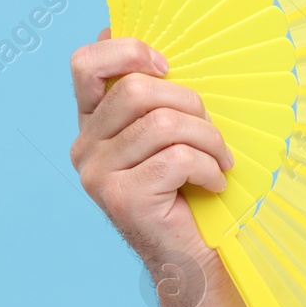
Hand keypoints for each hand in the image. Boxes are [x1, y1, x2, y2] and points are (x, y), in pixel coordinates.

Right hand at [70, 26, 234, 284]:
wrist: (189, 255)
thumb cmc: (189, 186)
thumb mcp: (173, 134)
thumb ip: (161, 98)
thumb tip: (172, 52)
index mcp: (94, 122)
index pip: (85, 64)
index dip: (128, 51)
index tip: (168, 66)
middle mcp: (85, 145)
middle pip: (138, 90)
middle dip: (192, 105)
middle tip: (212, 133)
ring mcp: (98, 173)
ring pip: (165, 124)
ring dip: (209, 140)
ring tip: (220, 161)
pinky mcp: (122, 197)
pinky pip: (178, 159)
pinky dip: (208, 168)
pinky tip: (214, 184)